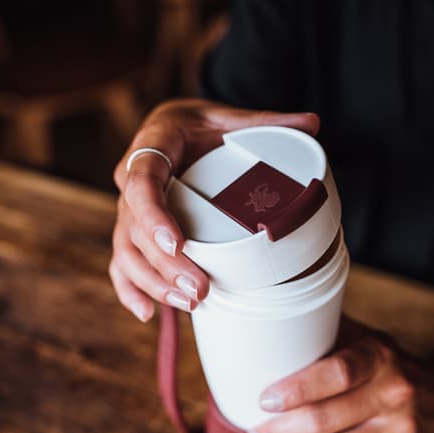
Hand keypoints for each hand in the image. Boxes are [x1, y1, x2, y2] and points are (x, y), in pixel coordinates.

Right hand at [109, 98, 319, 320]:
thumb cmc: (200, 124)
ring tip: (190, 304)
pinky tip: (148, 314)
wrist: (173, 128)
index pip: (142, 183)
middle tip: (200, 289)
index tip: (177, 244)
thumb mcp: (227, 117)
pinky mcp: (131, 230)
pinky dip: (130, 290)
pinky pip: (121, 264)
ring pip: (127, 252)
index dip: (155, 216)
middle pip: (135, 229)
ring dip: (154, 283)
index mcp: (151, 146)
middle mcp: (131, 179)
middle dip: (165, 265)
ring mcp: (128, 209)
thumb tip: (312, 123)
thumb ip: (265, 120)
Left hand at [243, 316, 433, 432]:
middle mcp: (396, 392)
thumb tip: (265, 332)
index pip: (336, 373)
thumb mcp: (365, 339)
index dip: (296, 390)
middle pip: (326, 421)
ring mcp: (406, 431)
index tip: (264, 401)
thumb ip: (324, 335)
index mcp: (380, 356)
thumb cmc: (388, 366)